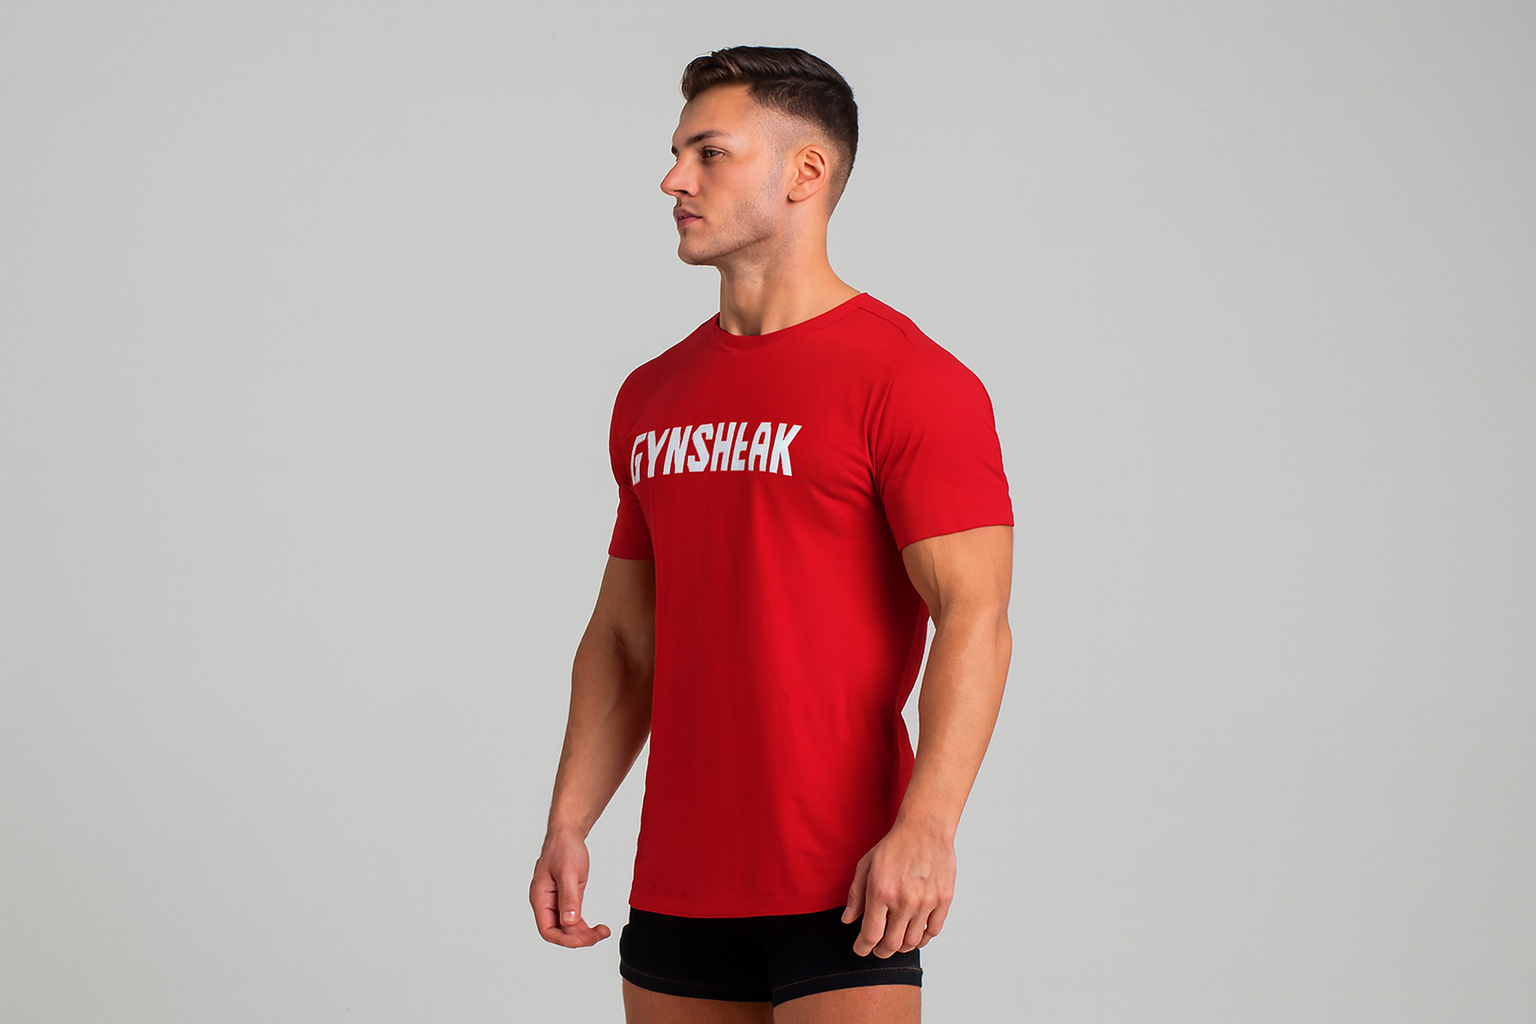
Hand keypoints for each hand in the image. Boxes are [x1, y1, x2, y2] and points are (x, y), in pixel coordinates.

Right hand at [530, 830, 611, 946]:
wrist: (567, 834)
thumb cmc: (563, 848)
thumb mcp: (568, 872)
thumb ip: (568, 898)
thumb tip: (569, 922)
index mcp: (540, 898)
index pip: (547, 930)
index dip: (565, 940)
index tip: (584, 940)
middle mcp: (546, 903)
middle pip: (558, 932)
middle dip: (578, 938)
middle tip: (599, 935)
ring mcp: (556, 902)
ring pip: (567, 928)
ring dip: (583, 934)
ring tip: (602, 932)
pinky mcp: (567, 899)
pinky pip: (573, 920)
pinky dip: (585, 926)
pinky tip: (598, 928)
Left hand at [841, 819, 955, 956]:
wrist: (925, 829)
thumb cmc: (895, 845)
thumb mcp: (866, 865)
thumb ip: (856, 895)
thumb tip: (848, 919)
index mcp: (881, 892)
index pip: (871, 934)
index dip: (863, 948)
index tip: (861, 949)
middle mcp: (904, 900)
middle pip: (892, 944)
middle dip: (881, 952)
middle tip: (878, 949)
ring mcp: (926, 901)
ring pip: (913, 941)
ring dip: (902, 947)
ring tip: (897, 941)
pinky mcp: (943, 900)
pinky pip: (933, 930)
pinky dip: (923, 938)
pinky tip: (916, 933)